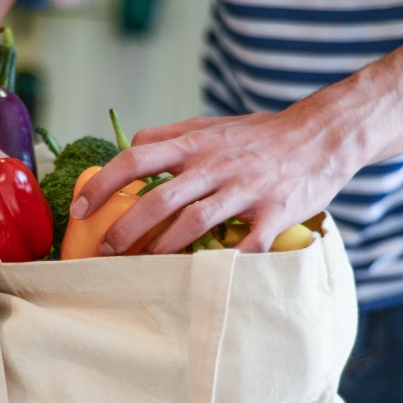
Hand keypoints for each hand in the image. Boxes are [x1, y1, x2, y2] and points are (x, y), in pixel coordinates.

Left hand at [69, 104, 360, 254]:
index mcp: (196, 144)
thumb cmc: (260, 134)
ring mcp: (245, 189)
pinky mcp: (275, 212)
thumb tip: (128, 146)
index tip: (80, 209)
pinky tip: (206, 277)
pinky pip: (246, 244)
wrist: (322, 134)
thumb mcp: (212, 125)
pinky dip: (225, 262)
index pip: (135, 158)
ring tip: (143, 267)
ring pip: (195, 222)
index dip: (103, 185)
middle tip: (106, 252)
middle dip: (126, 229)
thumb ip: (171, 136)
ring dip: (164, 248)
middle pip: (159, 198)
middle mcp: (216, 164)